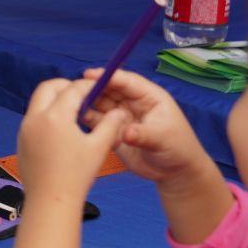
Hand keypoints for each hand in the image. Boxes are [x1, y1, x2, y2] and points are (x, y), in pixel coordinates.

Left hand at [16, 78, 131, 202]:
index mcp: (55, 116)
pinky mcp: (21, 140)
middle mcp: (35, 118)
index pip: (72, 89)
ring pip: (38, 102)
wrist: (50, 201)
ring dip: (55, 99)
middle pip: (48, 87)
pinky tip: (62, 129)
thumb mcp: (99, 148)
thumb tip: (119, 111)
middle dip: (66, 86)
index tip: (99, 87)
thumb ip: (110, 125)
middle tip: (83, 94)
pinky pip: (33, 118)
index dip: (88, 85)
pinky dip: (47, 114)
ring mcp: (25, 129)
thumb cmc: (77, 176)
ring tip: (74, 112)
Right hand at [80, 69, 209, 190]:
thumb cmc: (178, 149)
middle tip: (73, 89)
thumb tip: (126, 133)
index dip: (108, 77)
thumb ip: (143, 134)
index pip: (127, 82)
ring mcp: (123, 116)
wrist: (175, 172)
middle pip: (110, 90)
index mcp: (149, 97)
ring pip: (101, 104)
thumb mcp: (164, 139)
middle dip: (93, 88)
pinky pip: (98, 121)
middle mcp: (134, 103)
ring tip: (69, 103)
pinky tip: (74, 117)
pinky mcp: (115, 131)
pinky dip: (87, 118)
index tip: (89, 75)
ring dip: (87, 102)